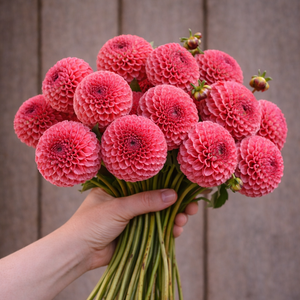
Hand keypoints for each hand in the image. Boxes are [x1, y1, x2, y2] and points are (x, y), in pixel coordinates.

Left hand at [65, 188, 197, 270]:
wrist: (77, 253)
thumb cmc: (92, 223)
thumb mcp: (119, 207)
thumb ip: (145, 201)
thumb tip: (173, 195)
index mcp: (119, 186)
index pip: (147, 179)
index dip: (166, 182)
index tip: (184, 185)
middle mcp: (128, 199)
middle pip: (157, 197)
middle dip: (175, 202)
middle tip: (192, 205)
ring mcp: (133, 216)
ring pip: (159, 213)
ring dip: (174, 216)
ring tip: (185, 219)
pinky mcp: (137, 231)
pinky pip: (156, 228)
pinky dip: (167, 229)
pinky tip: (177, 230)